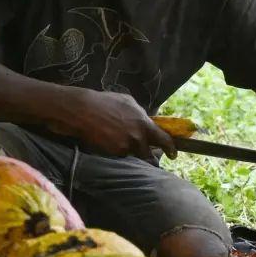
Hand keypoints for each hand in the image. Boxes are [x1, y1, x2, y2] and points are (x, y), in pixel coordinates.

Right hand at [48, 90, 176, 160]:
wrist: (83, 110)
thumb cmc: (104, 102)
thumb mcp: (127, 102)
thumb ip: (140, 114)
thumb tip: (146, 120)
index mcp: (144, 123)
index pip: (164, 140)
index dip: (170, 149)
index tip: (173, 154)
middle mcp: (137, 137)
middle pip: (148, 154)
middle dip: (146, 154)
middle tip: (141, 152)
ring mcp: (125, 146)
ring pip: (131, 154)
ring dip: (128, 150)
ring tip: (116, 140)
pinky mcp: (112, 152)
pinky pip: (118, 154)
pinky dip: (115, 150)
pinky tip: (106, 140)